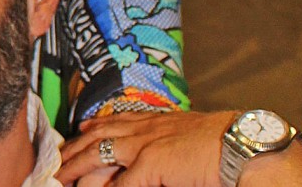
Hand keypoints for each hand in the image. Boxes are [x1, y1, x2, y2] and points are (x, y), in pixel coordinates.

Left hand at [57, 111, 235, 186]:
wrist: (243, 144)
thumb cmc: (227, 143)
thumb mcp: (191, 137)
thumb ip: (171, 143)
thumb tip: (166, 156)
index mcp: (157, 121)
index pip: (116, 120)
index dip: (95, 126)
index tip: (80, 129)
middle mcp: (145, 129)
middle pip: (98, 136)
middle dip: (75, 148)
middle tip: (58, 159)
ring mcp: (144, 146)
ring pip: (98, 155)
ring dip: (76, 168)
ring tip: (60, 177)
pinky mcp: (149, 164)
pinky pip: (118, 183)